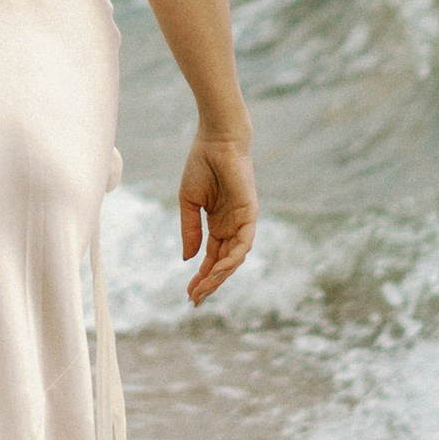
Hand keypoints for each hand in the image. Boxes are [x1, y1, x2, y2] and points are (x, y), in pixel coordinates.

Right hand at [178, 126, 256, 306]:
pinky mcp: (250, 214)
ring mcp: (242, 222)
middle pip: (223, 263)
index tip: (189, 293)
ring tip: (203, 288)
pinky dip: (233, 258)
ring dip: (220, 275)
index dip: (201, 276)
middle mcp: (232, 227)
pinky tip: (219, 269)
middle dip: (210, 283)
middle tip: (195, 299)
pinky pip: (244, 243)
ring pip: (235, 258)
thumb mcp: (188, 202)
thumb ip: (190, 230)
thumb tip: (188, 259)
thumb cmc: (201, 165)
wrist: (216, 140)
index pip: (211, 257)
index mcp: (217, 224)